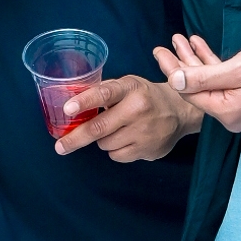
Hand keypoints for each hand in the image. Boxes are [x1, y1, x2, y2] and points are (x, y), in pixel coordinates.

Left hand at [52, 74, 202, 161]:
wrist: (179, 112)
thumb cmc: (146, 96)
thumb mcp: (128, 84)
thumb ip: (104, 92)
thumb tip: (74, 103)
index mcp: (130, 88)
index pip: (104, 94)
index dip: (84, 102)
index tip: (67, 109)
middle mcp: (137, 109)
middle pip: (99, 128)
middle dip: (75, 138)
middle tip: (60, 146)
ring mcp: (144, 132)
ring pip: (105, 144)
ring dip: (102, 140)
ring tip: (115, 130)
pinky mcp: (147, 150)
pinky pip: (117, 155)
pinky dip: (115, 150)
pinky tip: (126, 139)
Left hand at [154, 34, 240, 133]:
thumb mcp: (238, 68)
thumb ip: (204, 77)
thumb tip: (176, 82)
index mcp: (226, 112)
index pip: (190, 93)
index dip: (173, 72)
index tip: (158, 53)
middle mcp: (229, 115)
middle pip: (196, 89)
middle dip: (180, 65)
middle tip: (162, 46)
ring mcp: (236, 107)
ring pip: (208, 83)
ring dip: (194, 61)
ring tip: (180, 40)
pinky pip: (221, 82)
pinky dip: (210, 65)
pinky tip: (199, 46)